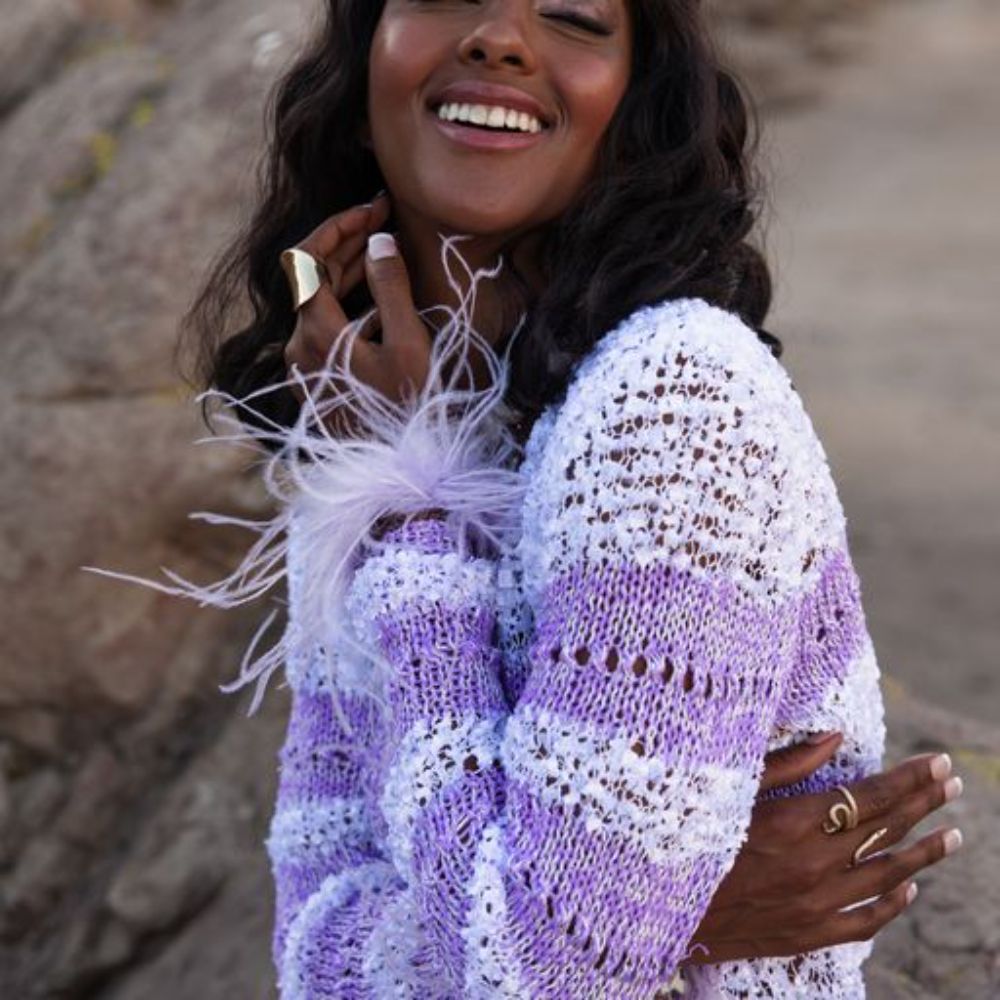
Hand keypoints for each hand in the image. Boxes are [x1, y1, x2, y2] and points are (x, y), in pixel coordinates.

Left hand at [283, 194, 434, 434]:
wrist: (396, 474)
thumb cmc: (409, 411)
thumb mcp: (409, 345)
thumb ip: (391, 288)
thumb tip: (378, 241)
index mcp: (315, 332)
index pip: (306, 257)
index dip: (337, 225)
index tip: (374, 210)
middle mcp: (298, 346)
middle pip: (310, 277)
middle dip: (348, 244)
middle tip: (386, 222)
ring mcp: (303, 367)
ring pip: (317, 304)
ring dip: (349, 274)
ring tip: (386, 254)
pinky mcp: (315, 383)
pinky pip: (325, 330)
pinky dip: (348, 306)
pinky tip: (380, 304)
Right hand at [685, 735, 962, 963]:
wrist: (663, 907)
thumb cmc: (690, 833)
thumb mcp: (731, 786)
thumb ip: (787, 762)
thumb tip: (836, 737)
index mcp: (792, 821)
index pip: (869, 795)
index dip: (909, 778)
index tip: (938, 762)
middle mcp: (812, 864)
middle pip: (885, 829)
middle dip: (925, 804)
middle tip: (953, 784)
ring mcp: (813, 904)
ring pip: (887, 876)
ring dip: (925, 853)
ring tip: (954, 836)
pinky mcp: (805, 934)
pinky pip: (865, 921)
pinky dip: (893, 904)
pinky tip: (910, 889)